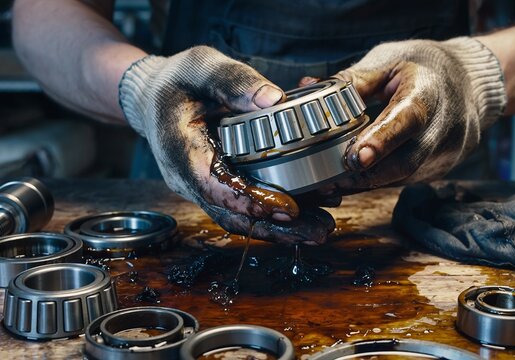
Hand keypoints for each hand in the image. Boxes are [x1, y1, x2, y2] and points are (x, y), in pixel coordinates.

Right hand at [119, 46, 333, 244]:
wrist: (155, 97)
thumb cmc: (178, 80)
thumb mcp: (201, 67)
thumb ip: (234, 81)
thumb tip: (274, 99)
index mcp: (180, 149)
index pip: (213, 185)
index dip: (250, 200)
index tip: (287, 207)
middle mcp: (188, 178)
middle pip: (231, 214)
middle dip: (275, 227)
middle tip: (317, 232)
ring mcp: (201, 188)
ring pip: (239, 219)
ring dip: (279, 230)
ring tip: (319, 230)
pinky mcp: (216, 188)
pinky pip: (243, 209)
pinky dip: (274, 216)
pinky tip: (308, 215)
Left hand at [324, 37, 506, 192]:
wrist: (469, 82)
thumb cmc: (423, 67)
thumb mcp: (390, 61)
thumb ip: (353, 81)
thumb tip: (309, 88)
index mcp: (429, 92)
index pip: (408, 120)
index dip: (382, 141)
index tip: (355, 157)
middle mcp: (443, 127)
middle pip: (406, 161)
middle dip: (366, 173)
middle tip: (328, 178)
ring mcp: (445, 153)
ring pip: (403, 177)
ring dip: (366, 182)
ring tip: (331, 183)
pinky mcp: (438, 169)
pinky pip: (405, 180)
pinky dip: (377, 181)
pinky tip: (352, 179)